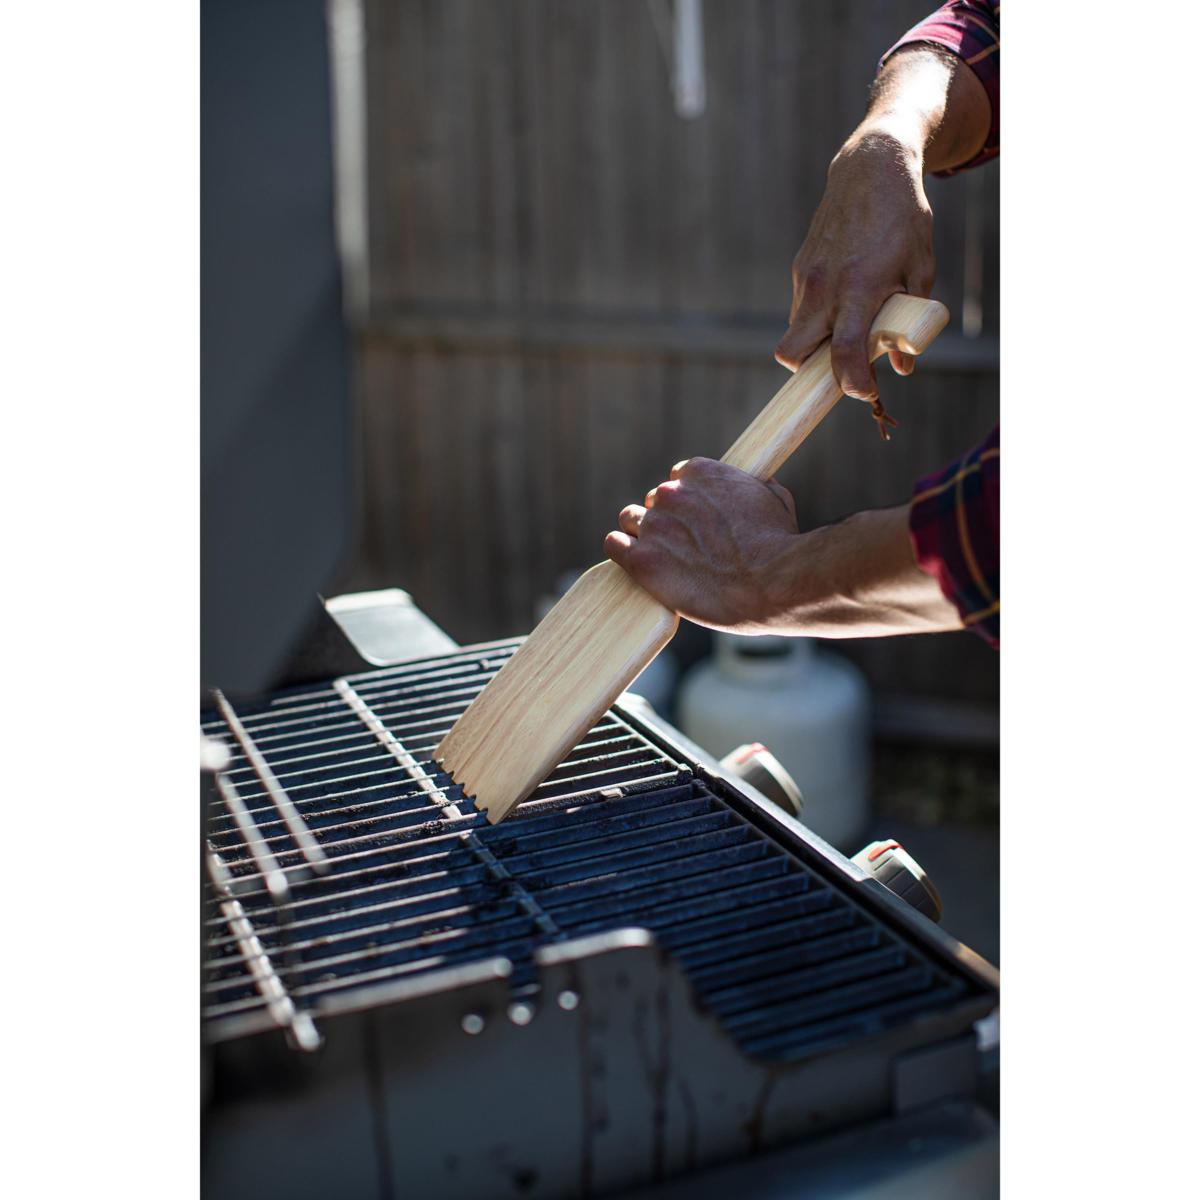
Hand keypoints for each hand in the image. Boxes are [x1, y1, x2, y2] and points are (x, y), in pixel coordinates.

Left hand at [604, 458, 799, 631]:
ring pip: (630, 521)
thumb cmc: (781, 546)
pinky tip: (635, 562)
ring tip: (661, 558)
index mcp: (700, 473)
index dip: (687, 503)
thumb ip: (755, 488)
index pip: (678, 479)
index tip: (695, 521)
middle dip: (667, 522)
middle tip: (685, 547)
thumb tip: (759, 484)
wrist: (773, 582)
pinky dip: (622, 551)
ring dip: (641, 535)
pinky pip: (614, 545)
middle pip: (654, 502)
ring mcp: (654, 525)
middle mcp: (672, 493)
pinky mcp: (641, 559)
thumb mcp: (776, 501)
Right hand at [775, 129, 934, 401]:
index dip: (852, 383)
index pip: (843, 352)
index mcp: (859, 289)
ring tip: (847, 325)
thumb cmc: (903, 220)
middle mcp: (824, 287)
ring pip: (795, 332)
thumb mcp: (921, 270)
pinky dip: (817, 316)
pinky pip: (801, 309)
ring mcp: (807, 278)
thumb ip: (910, 322)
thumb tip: (903, 367)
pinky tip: (842, 297)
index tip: (865, 393)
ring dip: (816, 342)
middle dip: (808, 371)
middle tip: (838, 366)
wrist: (870, 170)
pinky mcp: (799, 268)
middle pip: (792, 354)